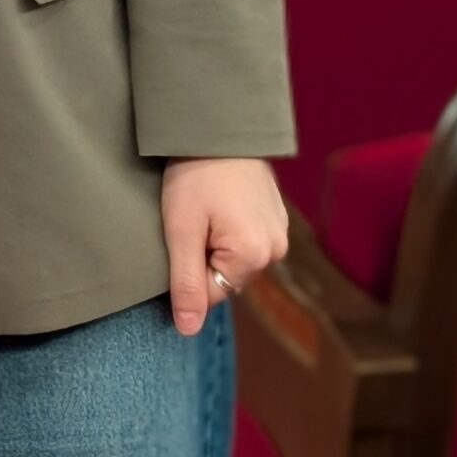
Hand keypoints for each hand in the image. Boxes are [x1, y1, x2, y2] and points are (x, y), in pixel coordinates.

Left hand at [161, 157, 287, 335]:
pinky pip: (246, 239)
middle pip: (225, 276)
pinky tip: (217, 203)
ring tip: (203, 207)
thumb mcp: (181, 229)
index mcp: (254, 257)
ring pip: (235, 258)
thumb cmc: (195, 175)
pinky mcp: (276, 218)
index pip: (211, 293)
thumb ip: (186, 282)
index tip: (176, 237)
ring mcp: (280, 233)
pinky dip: (228, 228)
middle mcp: (275, 250)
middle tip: (189, 217)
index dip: (185, 270)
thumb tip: (188, 330)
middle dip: (202, 255)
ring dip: (215, 241)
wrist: (219, 126)